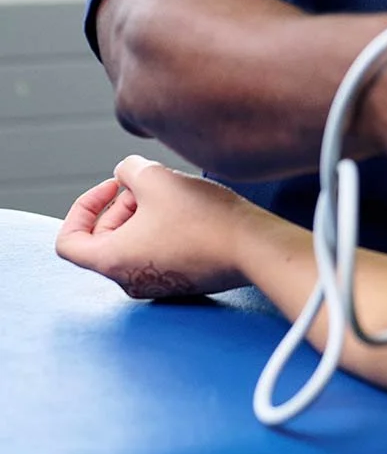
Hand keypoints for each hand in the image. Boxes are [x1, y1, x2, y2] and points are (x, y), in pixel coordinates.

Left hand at [56, 154, 259, 298]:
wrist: (252, 247)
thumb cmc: (202, 217)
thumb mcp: (156, 177)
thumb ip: (128, 169)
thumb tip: (126, 174)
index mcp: (112, 261)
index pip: (68, 242)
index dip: (82, 207)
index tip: (110, 188)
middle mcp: (128, 280)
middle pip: (103, 240)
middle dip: (119, 205)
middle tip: (148, 184)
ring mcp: (154, 284)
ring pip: (131, 244)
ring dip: (141, 214)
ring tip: (171, 192)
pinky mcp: (178, 281)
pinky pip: (155, 252)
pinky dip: (160, 228)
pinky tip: (188, 209)